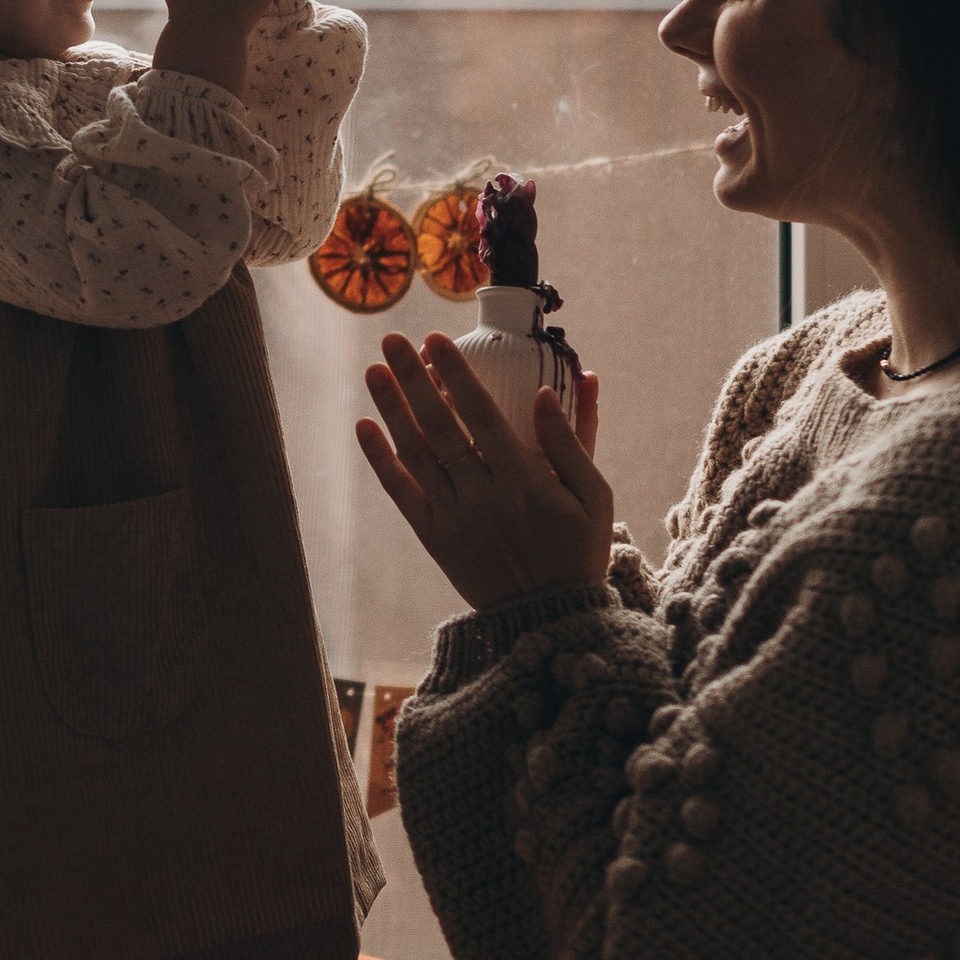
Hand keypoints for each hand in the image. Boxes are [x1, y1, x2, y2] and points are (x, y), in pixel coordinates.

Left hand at [355, 334, 611, 611]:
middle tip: (393, 340)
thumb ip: (574, 440)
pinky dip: (381, 461)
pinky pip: (402, 494)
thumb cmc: (577, 550)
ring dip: (392, 410)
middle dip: (414, 379)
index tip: (437, 339)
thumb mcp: (595, 495)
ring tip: (373, 371)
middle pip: (441, 426)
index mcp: (525, 481)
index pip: (482, 414)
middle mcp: (484, 496)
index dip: (457, 374)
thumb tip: (553, 388)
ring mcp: (456, 518)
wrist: (549, 620)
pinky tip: (365, 427)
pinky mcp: (436, 539)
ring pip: (415, 455)